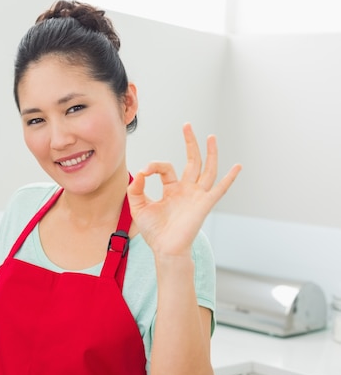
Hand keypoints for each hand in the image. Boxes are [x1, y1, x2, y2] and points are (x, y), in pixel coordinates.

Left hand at [127, 123, 240, 256]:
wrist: (165, 249)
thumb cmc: (154, 231)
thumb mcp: (139, 207)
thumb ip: (136, 189)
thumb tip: (141, 172)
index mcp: (172, 189)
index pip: (165, 167)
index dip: (154, 166)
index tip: (144, 172)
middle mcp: (187, 190)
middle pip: (192, 161)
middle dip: (190, 143)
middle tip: (187, 125)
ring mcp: (197, 196)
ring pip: (207, 169)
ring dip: (210, 153)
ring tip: (211, 136)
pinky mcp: (204, 204)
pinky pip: (220, 189)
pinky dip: (229, 178)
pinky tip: (237, 167)